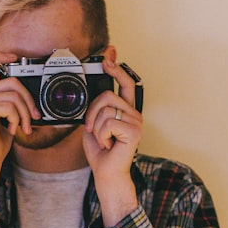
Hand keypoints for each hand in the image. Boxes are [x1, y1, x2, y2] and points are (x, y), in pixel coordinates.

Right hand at [0, 52, 39, 212]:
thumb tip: (31, 95)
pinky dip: (17, 119)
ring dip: (25, 112)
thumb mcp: (6, 117)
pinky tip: (12, 129)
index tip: (15, 57)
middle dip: (28, 98)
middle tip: (34, 115)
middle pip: (11, 80)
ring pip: (14, 94)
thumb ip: (12, 102)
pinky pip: (11, 106)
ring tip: (23, 127)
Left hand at [82, 55, 141, 224]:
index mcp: (126, 110)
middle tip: (93, 129)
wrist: (106, 172)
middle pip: (107, 96)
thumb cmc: (101, 150)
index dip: (116, 68)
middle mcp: (134, 113)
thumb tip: (92, 93)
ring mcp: (136, 121)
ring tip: (104, 140)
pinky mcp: (134, 130)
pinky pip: (107, 122)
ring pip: (105, 109)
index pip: (125, 83)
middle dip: (92, 112)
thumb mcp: (93, 124)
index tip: (108, 55)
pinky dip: (101, 135)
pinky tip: (109, 145)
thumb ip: (95, 108)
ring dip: (96, 127)